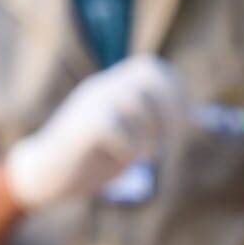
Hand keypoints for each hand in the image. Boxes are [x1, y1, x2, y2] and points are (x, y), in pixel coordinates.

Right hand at [5, 55, 187, 209]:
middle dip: (170, 108)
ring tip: (144, 155)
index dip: (176, 93)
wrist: (43, 176)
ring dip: (151, 132)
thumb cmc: (89, 159)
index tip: (184, 126)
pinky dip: (130, 145)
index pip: (153, 68)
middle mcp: (102, 87)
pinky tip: (125, 160)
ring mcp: (88, 104)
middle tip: (171, 140)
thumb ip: (156, 125)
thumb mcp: (130, 138)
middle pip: (149, 73)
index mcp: (113, 86)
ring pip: (135, 100)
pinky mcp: (78, 128)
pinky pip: (113, 125)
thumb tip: (200, 121)